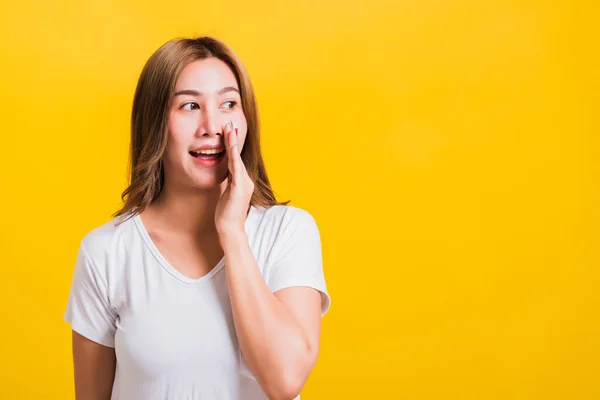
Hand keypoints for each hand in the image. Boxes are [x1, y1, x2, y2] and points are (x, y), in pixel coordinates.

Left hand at [215, 121, 253, 235]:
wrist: (230, 231)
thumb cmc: (226, 216)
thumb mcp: (226, 196)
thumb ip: (227, 185)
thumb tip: (223, 175)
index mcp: (242, 182)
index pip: (236, 160)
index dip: (232, 146)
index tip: (228, 133)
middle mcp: (246, 181)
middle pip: (237, 157)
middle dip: (233, 140)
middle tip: (229, 124)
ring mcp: (244, 184)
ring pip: (236, 159)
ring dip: (232, 144)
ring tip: (228, 130)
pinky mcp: (239, 188)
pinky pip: (235, 168)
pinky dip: (233, 155)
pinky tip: (230, 146)